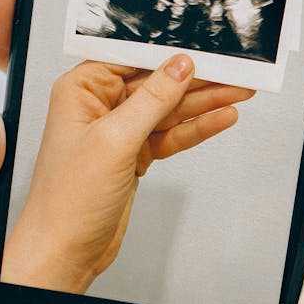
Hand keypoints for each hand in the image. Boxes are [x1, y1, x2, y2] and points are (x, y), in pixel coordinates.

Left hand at [3, 58, 253, 291]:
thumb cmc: (66, 202)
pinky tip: (220, 118)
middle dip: (196, 80)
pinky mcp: (134, 156)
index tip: (204, 51)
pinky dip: (196, 129)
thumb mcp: (113, 140)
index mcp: (81, 91)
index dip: (169, 54)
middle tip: (234, 74)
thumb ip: (151, 101)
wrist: (65, 252)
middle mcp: (99, 107)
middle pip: (157, 84)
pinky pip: (171, 135)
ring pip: (169, 110)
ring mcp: (119, 134)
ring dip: (203, 104)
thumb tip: (178, 68)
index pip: (133, 59)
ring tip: (238, 93)